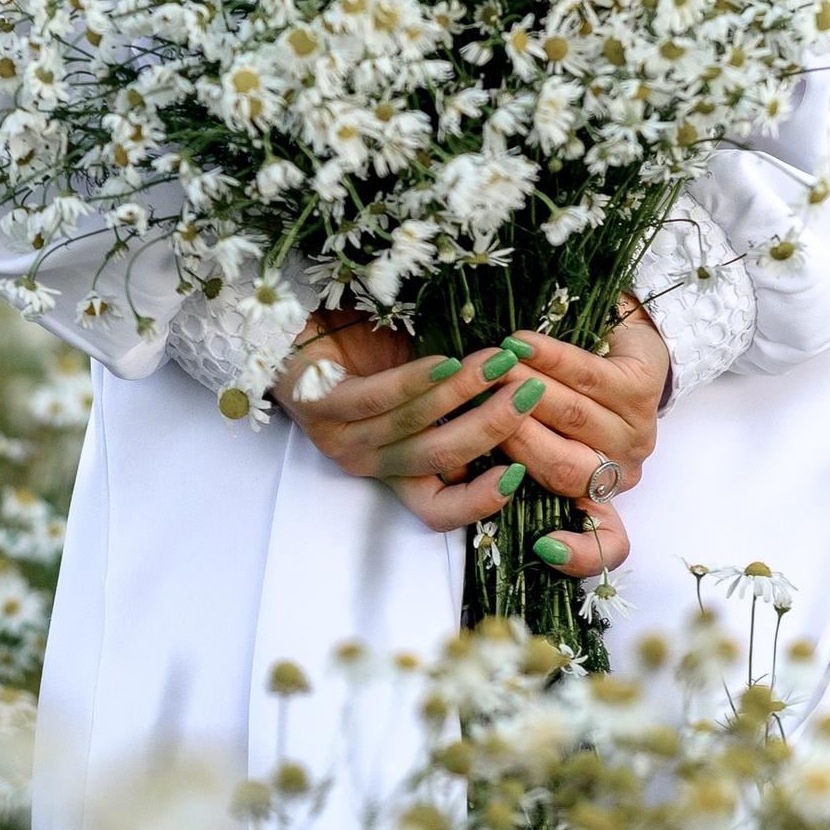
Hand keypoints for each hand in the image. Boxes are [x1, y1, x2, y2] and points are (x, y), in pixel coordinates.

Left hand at [273, 302, 668, 582]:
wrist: (290, 317)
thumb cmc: (368, 346)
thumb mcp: (426, 379)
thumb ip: (468, 398)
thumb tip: (539, 392)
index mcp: (395, 468)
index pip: (437, 512)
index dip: (481, 503)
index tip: (527, 475)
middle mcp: (370, 463)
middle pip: (440, 467)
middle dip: (495, 432)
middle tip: (536, 394)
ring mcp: (341, 437)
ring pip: (416, 433)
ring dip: (468, 398)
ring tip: (506, 365)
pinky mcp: (318, 404)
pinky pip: (379, 401)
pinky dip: (422, 383)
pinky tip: (452, 359)